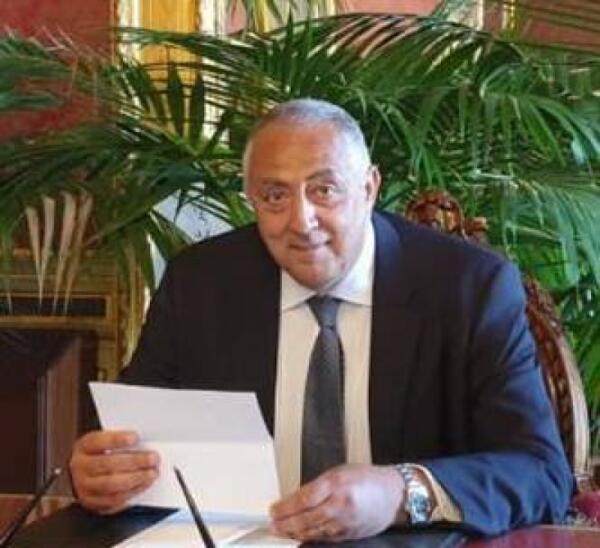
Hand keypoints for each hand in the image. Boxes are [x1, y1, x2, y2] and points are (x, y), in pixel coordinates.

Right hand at [69, 430, 159, 513]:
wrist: (83, 472)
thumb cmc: (101, 452)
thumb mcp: (106, 439)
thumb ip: (121, 441)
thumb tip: (145, 442)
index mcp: (84, 447)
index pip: (98, 442)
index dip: (117, 439)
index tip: (136, 437)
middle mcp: (80, 467)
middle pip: (107, 465)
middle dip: (134, 461)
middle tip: (153, 458)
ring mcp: (84, 487)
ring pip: (110, 485)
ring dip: (135, 479)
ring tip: (152, 473)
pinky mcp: (92, 502)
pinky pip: (113, 500)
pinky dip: (131, 492)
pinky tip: (144, 484)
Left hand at [269, 464, 404, 541]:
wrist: (393, 494)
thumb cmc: (367, 479)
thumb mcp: (339, 472)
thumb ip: (318, 486)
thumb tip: (296, 499)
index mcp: (336, 483)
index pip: (304, 498)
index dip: (285, 507)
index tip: (274, 509)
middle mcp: (340, 503)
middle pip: (306, 518)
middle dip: (285, 523)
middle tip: (272, 524)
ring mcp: (345, 522)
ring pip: (313, 531)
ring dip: (294, 533)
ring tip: (282, 531)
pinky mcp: (350, 535)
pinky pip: (325, 538)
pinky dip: (310, 537)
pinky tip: (301, 536)